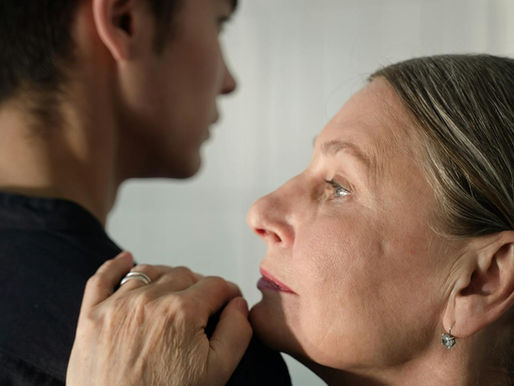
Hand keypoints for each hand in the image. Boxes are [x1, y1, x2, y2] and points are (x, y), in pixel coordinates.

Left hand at [66, 251, 251, 385]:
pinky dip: (115, 265)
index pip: (216, 285)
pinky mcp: (91, 315)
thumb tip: (238, 303)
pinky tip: (126, 259)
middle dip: (199, 288)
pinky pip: (102, 277)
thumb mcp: (218, 372)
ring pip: (150, 271)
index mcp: (183, 311)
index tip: (229, 304)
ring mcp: (117, 305)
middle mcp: (150, 299)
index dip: (228, 294)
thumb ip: (237, 331)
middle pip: (185, 275)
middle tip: (202, 309)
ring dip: (167, 278)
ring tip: (173, 293)